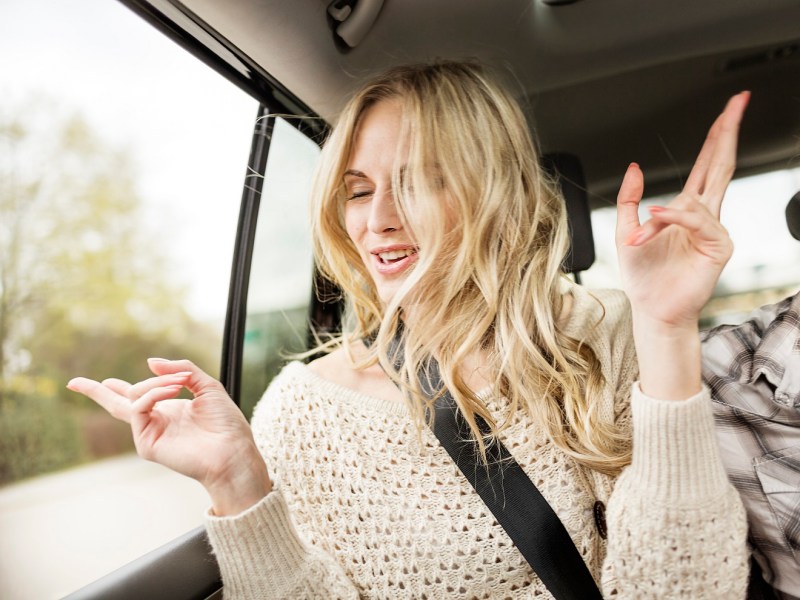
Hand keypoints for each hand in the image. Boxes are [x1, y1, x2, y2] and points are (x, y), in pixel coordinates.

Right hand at [67, 358, 271, 514]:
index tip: (105, 382)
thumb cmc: (226, 423)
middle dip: (97, 392)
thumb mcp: (207, 386)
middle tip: (74, 382)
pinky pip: (140, 407)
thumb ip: (181, 370)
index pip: (139, 397)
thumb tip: (150, 362)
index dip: (119, 388)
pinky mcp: (146, 444)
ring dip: (156, 383)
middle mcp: (157, 421)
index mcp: (170, 410)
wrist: (233, 450)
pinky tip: (172, 389)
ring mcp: (149, 433)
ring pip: (132, 398)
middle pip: (118, 404)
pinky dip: (154, 393)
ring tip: (180, 382)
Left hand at [616, 91, 749, 329]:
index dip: (717, 135)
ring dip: (662, 217)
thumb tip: (634, 168)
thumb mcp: (625, 230)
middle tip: (739, 102)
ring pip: (696, 199)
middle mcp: (703, 215)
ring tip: (641, 236)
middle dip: (728, 132)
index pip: (706, 163)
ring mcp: (713, 229)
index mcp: (684, 209)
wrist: (651, 309)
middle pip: (720, 164)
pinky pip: (699, 221)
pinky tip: (660, 221)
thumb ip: (629, 199)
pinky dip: (675, 219)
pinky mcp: (718, 246)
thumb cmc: (643, 277)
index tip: (730, 108)